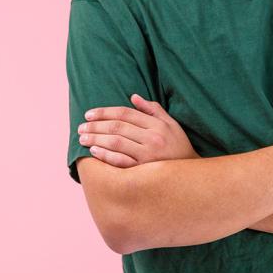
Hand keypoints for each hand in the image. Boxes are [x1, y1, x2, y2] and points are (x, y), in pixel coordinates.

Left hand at [77, 93, 199, 167]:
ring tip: (82, 138)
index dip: (104, 112)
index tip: (89, 114)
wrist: (191, 176)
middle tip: (81, 127)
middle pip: (117, 127)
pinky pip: (121, 162)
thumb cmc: (179, 147)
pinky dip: (106, 156)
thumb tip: (133, 97)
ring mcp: (147, 156)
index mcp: (157, 125)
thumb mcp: (171, 124)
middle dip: (95, 126)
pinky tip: (94, 152)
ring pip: (116, 143)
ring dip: (96, 139)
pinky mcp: (143, 172)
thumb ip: (153, 110)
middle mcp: (152, 138)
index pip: (125, 113)